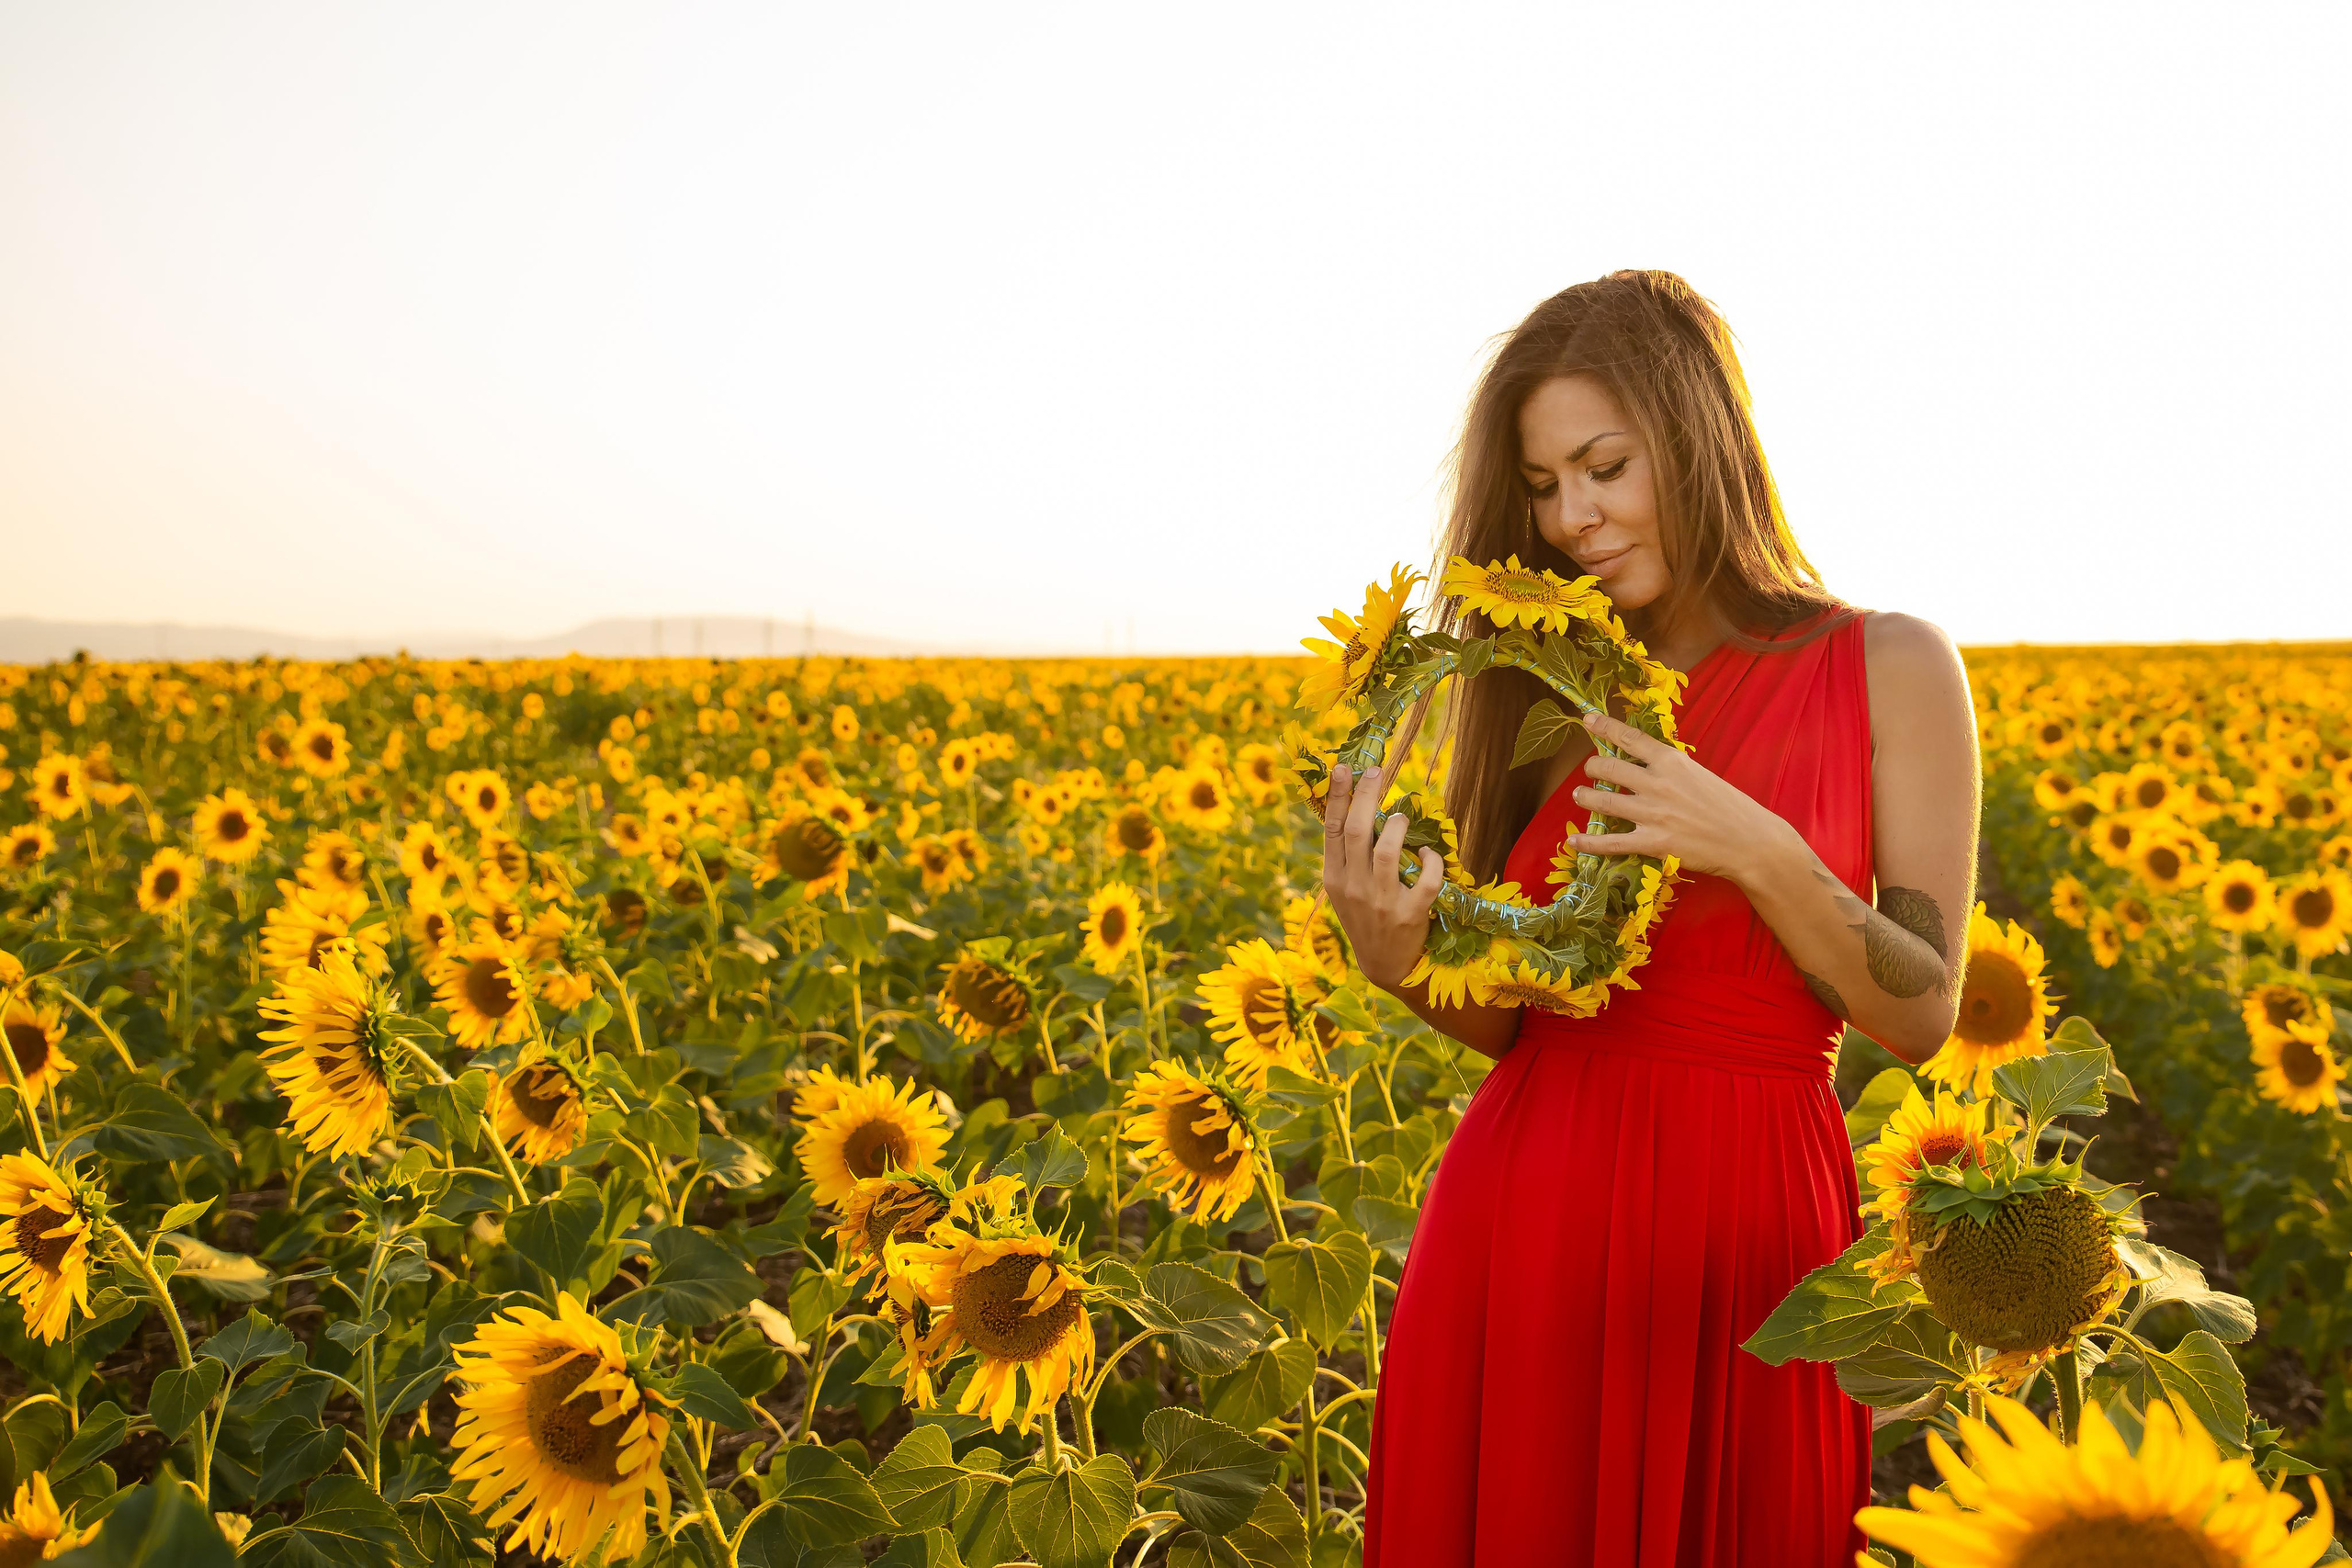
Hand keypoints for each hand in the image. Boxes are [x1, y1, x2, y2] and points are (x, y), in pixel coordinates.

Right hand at [1319, 762, 1445, 993]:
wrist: (1384, 965)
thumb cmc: (1365, 917)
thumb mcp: (1345, 889)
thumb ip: (1349, 856)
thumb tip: (1360, 808)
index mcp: (1335, 878)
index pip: (1332, 829)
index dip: (1338, 797)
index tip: (1344, 768)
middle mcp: (1354, 887)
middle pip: (1357, 832)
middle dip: (1366, 796)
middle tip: (1376, 771)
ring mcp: (1381, 902)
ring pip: (1388, 852)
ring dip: (1397, 827)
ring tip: (1400, 818)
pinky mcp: (1409, 914)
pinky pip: (1425, 879)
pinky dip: (1430, 861)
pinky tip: (1429, 856)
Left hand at [1567, 711, 1797, 886]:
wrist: (1752, 842)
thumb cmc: (1730, 807)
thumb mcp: (1699, 774)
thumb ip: (1670, 768)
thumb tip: (1645, 763)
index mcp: (1672, 761)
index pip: (1630, 737)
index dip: (1604, 727)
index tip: (1587, 719)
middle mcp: (1657, 783)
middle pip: (1608, 768)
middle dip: (1592, 768)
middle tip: (1590, 770)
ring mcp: (1653, 813)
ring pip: (1602, 802)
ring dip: (1584, 797)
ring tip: (1579, 795)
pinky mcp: (1652, 843)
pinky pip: (1611, 843)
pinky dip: (1588, 843)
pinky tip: (1573, 841)